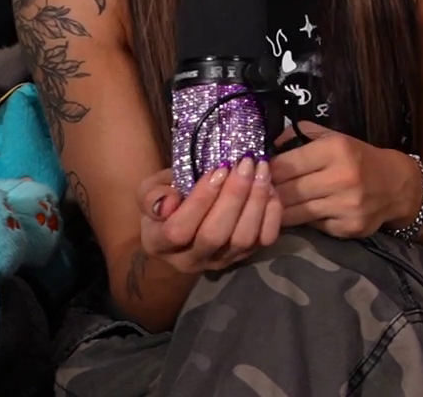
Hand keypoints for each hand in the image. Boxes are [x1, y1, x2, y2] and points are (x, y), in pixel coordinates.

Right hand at [138, 160, 279, 274]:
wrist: (186, 221)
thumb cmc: (168, 200)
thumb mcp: (150, 191)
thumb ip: (152, 195)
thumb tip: (168, 203)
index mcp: (159, 244)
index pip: (179, 230)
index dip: (200, 200)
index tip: (219, 168)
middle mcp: (190, 260)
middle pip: (215, 235)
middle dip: (234, 196)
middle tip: (245, 163)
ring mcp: (221, 260)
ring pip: (243, 238)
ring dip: (256, 201)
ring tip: (261, 170)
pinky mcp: (246, 255)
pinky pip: (265, 239)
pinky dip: (271, 213)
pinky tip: (269, 188)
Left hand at [271, 122, 416, 238]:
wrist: (397, 186)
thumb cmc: (360, 158)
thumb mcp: (335, 137)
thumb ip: (301, 135)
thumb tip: (268, 145)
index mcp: (336, 149)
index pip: (284, 164)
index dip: (266, 171)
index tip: (258, 174)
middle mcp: (342, 177)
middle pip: (285, 191)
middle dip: (269, 193)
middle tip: (259, 193)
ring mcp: (346, 205)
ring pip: (293, 213)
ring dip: (279, 210)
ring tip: (272, 205)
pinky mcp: (348, 227)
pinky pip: (311, 226)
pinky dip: (303, 221)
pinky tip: (302, 214)